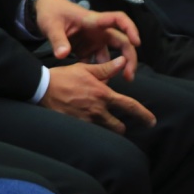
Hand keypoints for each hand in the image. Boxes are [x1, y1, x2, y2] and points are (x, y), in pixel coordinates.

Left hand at [33, 0, 139, 78]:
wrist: (44, 10)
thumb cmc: (50, 13)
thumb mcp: (51, 25)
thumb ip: (57, 40)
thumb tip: (62, 55)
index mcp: (93, 21)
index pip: (118, 19)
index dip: (130, 28)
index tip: (137, 43)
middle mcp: (98, 31)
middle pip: (121, 42)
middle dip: (128, 59)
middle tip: (128, 77)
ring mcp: (94, 41)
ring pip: (110, 56)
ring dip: (112, 70)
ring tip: (108, 86)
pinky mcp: (87, 49)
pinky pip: (96, 62)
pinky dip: (96, 73)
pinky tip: (94, 84)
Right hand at [41, 59, 156, 132]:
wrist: (42, 89)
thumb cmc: (63, 77)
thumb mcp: (85, 69)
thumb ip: (106, 68)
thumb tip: (122, 61)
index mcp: (103, 94)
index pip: (130, 106)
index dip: (144, 115)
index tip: (152, 121)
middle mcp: (98, 110)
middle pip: (119, 126)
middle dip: (121, 127)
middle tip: (119, 124)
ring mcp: (88, 120)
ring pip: (106, 131)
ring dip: (107, 129)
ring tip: (101, 123)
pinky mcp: (77, 126)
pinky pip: (91, 132)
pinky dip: (93, 130)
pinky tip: (87, 125)